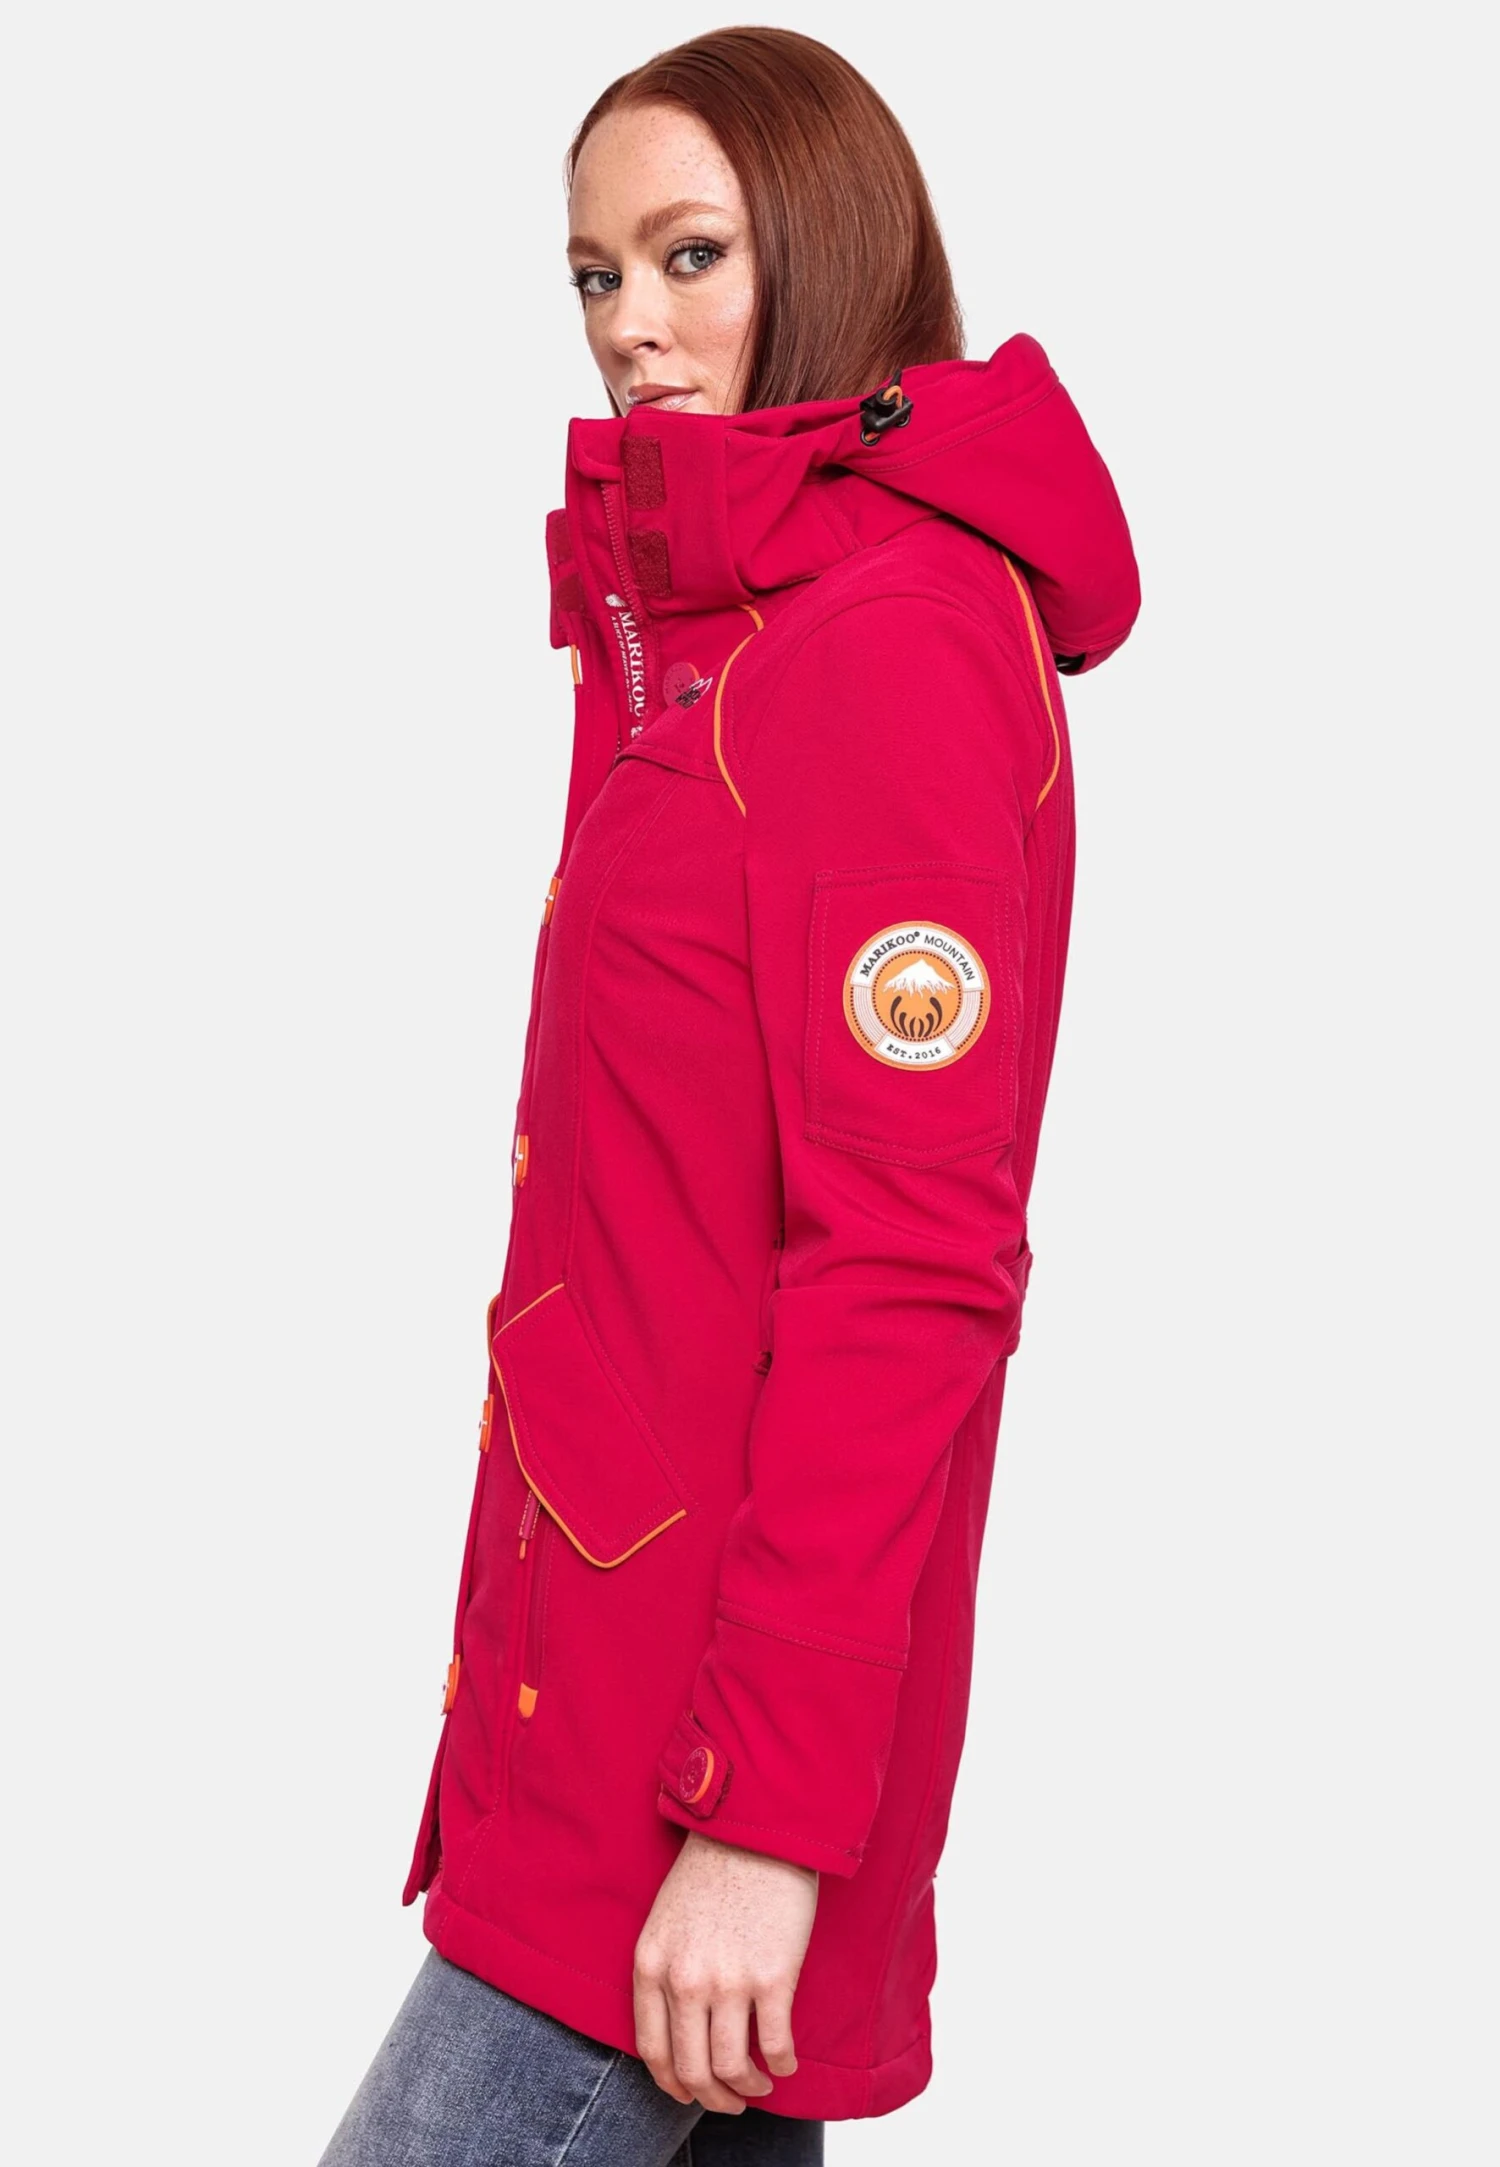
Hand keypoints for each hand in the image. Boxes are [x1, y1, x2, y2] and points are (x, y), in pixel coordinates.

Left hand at [633, 1831, 818, 2110]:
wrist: (758, 1826)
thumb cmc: (713, 1868)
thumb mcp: (666, 1920)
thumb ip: (666, 1971)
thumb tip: (681, 2028)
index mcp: (651, 1964)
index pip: (652, 2051)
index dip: (673, 2083)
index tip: (690, 2092)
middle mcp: (684, 1981)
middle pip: (693, 2069)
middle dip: (713, 2098)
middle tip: (730, 2102)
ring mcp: (728, 1981)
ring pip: (733, 2068)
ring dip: (748, 2090)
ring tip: (760, 2085)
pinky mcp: (773, 1977)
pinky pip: (776, 2045)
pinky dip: (782, 2066)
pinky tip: (785, 2062)